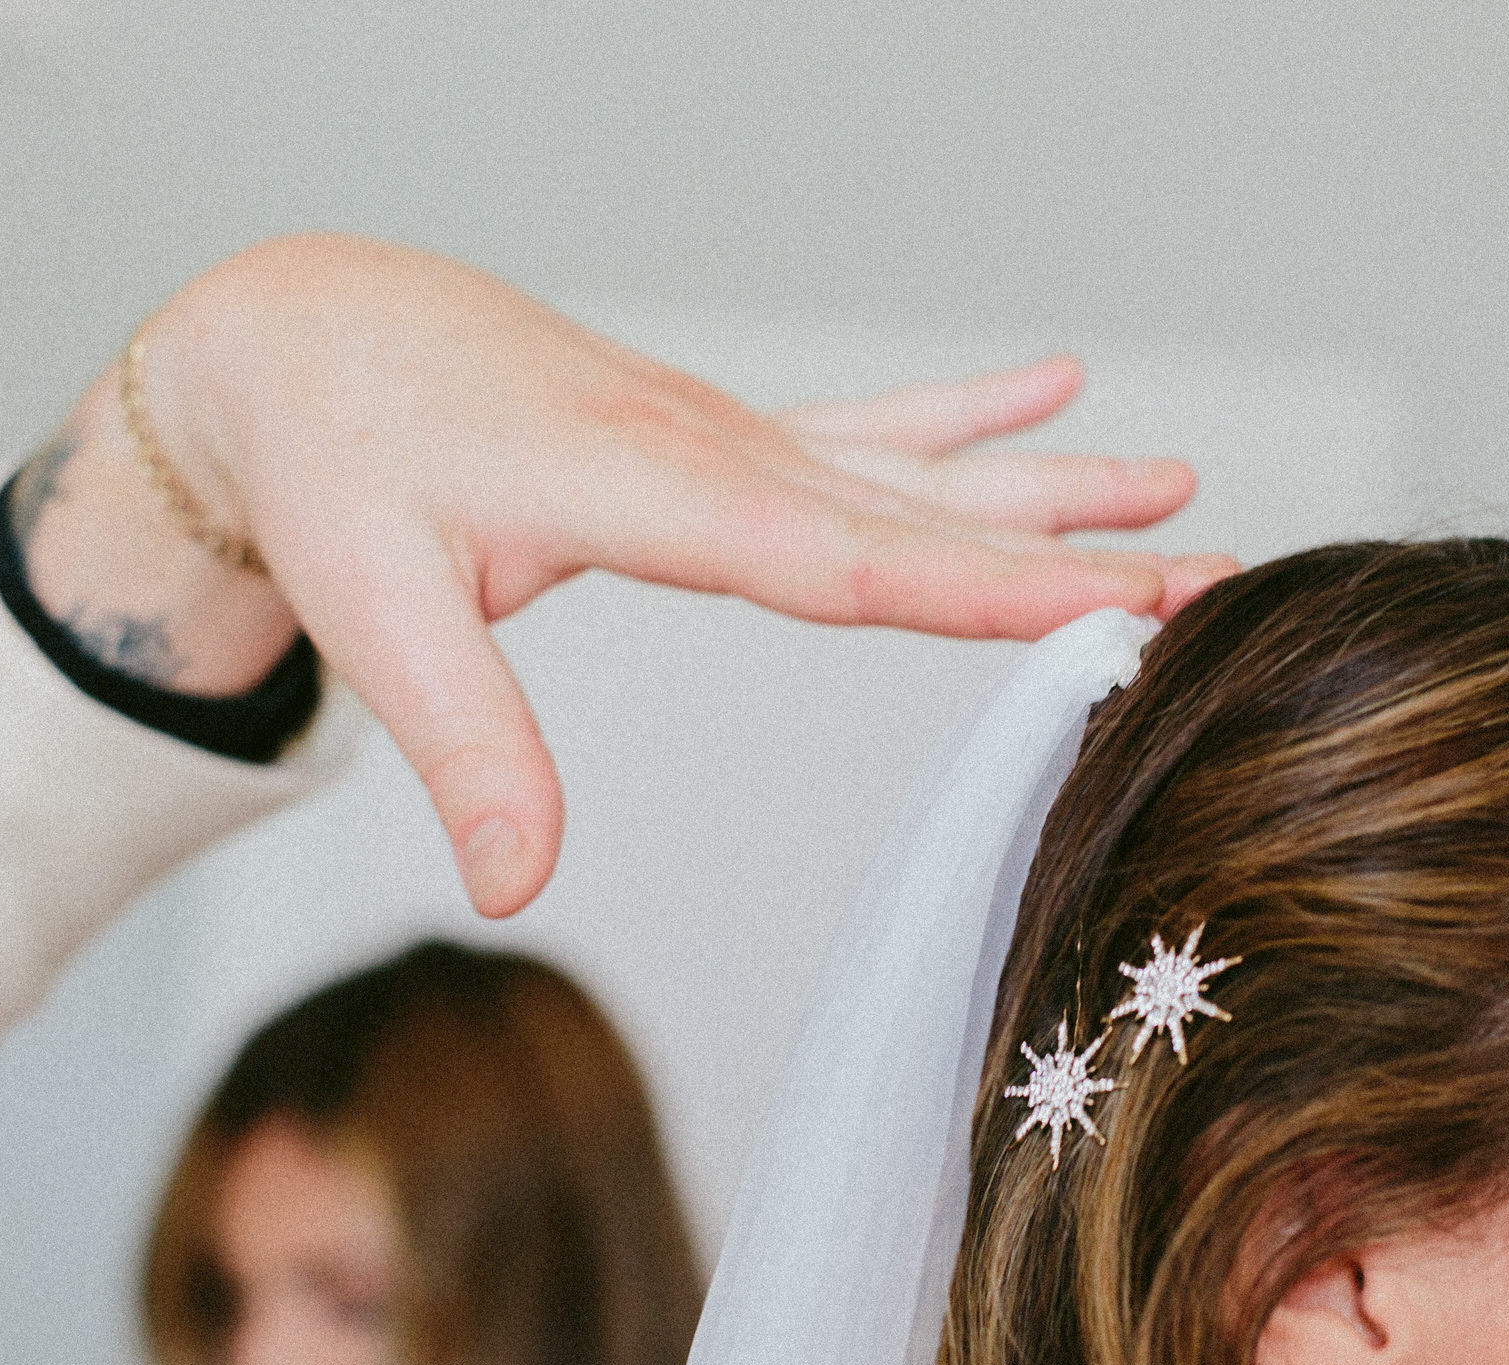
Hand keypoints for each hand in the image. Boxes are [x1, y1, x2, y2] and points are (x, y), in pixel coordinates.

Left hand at [38, 235, 1231, 915]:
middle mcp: (711, 449)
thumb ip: (466, 745)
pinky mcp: (714, 433)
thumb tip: (515, 891)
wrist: (300, 328)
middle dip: (1067, 552)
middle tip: (1208, 575)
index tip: (1103, 607)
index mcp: (645, 489)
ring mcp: (724, 433)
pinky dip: (960, 413)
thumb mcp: (371, 607)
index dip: (978, 586)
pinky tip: (1050, 387)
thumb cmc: (329, 460)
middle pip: (917, 514)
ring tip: (1180, 487)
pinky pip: (861, 424)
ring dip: (1048, 486)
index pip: (842, 555)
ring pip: (915, 465)